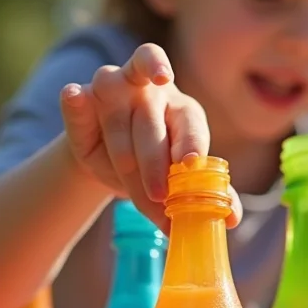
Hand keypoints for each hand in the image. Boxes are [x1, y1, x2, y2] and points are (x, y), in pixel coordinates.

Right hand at [60, 43, 241, 230]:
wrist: (109, 162)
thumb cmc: (154, 167)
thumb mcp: (179, 180)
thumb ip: (205, 194)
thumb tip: (231, 219)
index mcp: (183, 111)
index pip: (190, 119)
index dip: (190, 140)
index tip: (191, 161)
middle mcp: (151, 91)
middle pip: (151, 125)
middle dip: (155, 165)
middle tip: (159, 196)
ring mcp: (115, 89)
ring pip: (117, 120)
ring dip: (123, 156)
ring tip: (129, 184)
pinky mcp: (82, 96)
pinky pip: (77, 97)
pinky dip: (76, 100)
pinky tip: (75, 96)